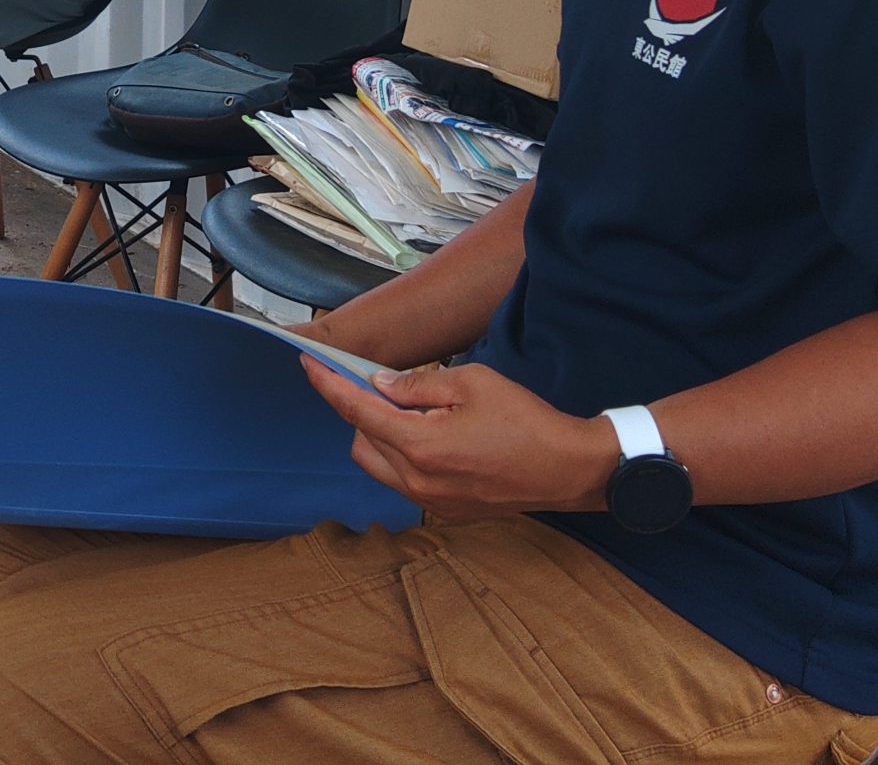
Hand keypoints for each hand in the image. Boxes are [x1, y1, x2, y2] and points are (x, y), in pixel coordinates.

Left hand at [300, 358, 618, 521]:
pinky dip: (403, 456)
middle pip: (361, 442)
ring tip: (414, 412)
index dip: (328, 385)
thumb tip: (381, 385)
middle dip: (362, 410)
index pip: (357, 412)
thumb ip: (417, 386)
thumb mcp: (471, 382)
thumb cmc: (525, 420)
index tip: (309, 365)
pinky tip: (432, 437)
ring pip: (379, 466)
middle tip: (386, 385)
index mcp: (421, 446)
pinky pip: (404, 482)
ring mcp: (431, 503)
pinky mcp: (446, 512)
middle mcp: (418, 482)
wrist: (568, 470)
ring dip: (381, 436)